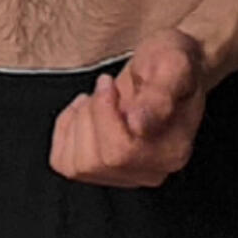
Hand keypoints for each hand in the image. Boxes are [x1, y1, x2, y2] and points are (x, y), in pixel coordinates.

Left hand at [48, 27, 207, 187]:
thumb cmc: (169, 63)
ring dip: (77, 124)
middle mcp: (152, 171)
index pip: (120, 153)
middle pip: (96, 162)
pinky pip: (66, 164)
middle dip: (90, 116)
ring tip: (97, 99)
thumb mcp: (172, 65)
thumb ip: (159, 95)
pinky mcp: (104, 170)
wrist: (165, 67)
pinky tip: (83, 111)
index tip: (107, 82)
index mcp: (171, 151)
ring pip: (78, 166)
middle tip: (104, 88)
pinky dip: (65, 133)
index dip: (103, 114)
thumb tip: (138, 125)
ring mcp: (127, 175)